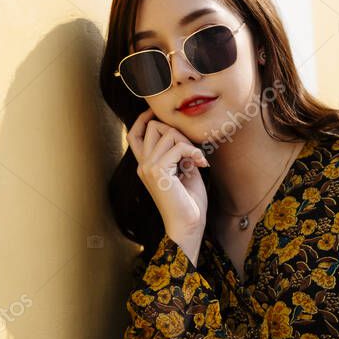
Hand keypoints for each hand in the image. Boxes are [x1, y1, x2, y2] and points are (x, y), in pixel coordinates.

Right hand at [127, 108, 209, 254]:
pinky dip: (194, 152)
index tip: (158, 112)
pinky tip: (202, 164)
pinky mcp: (157, 171)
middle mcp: (142, 165)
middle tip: (192, 150)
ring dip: (188, 143)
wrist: (188, 225)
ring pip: (167, 134)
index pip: (135, 133)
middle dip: (176, 131)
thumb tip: (180, 133)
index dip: (144, 118)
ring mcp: (147, 167)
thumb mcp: (184, 170)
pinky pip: (178, 147)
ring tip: (198, 160)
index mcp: (146, 165)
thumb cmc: (189, 202)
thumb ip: (179, 151)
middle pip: (153, 126)